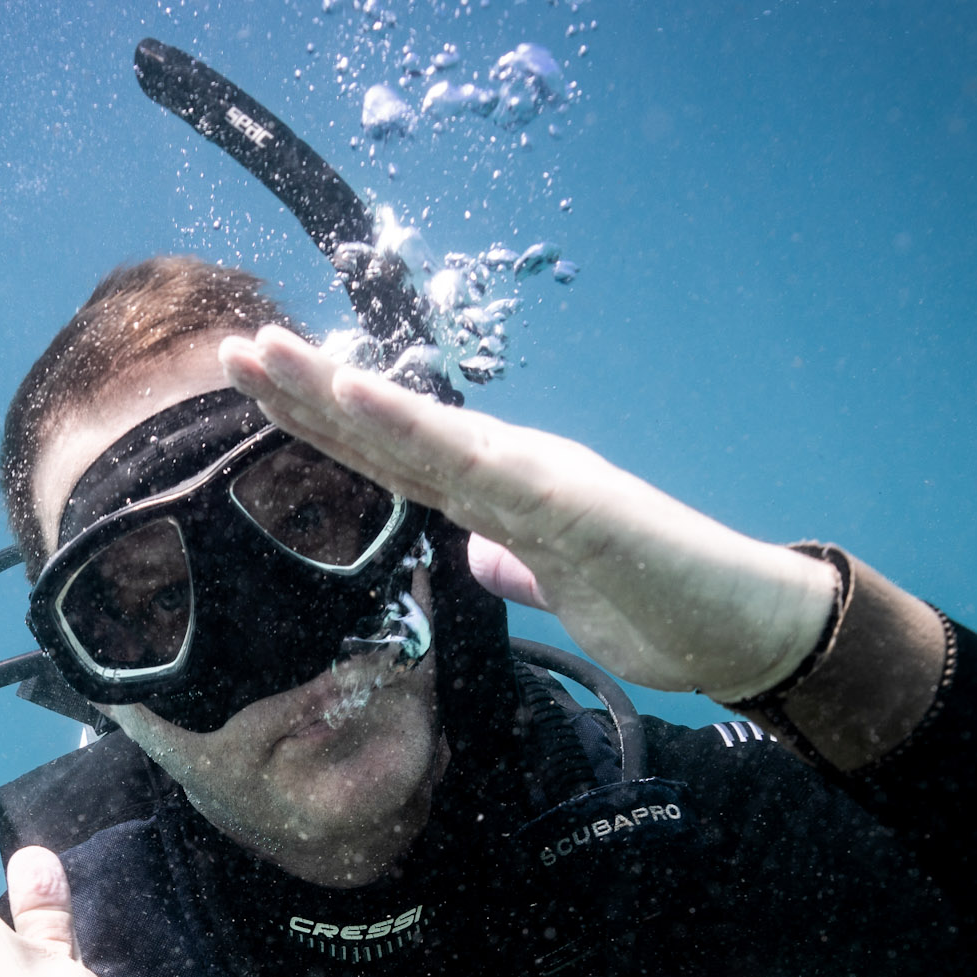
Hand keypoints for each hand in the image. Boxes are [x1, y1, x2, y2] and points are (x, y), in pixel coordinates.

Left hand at [217, 328, 838, 700]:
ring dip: (341, 395)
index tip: (261, 392)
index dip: (327, 424)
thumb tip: (478, 556)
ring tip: (271, 357)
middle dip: (309, 392)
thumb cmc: (659, 605)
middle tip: (235, 350)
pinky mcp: (568, 501)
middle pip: (391, 430)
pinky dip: (413, 428)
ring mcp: (539, 475)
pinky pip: (475, 463)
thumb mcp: (561, 590)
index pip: (397, 456)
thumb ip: (516, 564)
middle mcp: (512, 465)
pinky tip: (358, 397)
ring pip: (420, 431)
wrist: (741, 627)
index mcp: (505, 488)